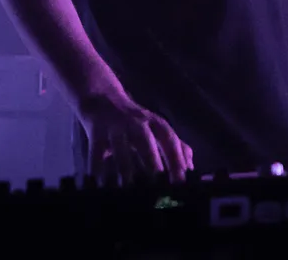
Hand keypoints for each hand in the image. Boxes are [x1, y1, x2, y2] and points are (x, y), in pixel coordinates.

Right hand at [78, 95, 193, 183]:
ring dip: (125, 169)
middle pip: (146, 142)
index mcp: (156, 123)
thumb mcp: (157, 129)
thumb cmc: (134, 121)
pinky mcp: (96, 132)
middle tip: (158, 187)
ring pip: (120, 150)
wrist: (102, 98)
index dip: (176, 160)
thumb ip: (176, 147)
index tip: (181, 181)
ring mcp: (115, 127)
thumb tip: (191, 169)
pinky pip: (95, 154)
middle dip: (152, 163)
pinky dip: (97, 170)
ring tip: (129, 189)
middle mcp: (137, 123)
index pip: (170, 140)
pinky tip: (99, 185)